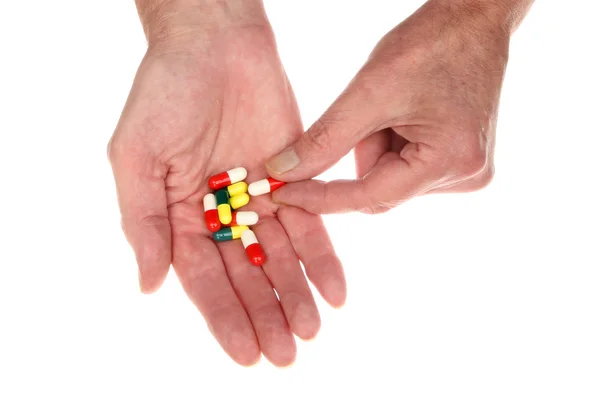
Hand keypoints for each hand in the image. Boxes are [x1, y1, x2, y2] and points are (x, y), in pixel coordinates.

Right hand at [108, 1, 345, 366]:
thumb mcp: (136, 156)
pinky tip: (336, 289)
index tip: (244, 352)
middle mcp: (221, 215)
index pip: (203, 279)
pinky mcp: (294, 178)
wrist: (214, 43)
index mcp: (180, 217)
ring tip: (312, 329)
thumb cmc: (164, 93)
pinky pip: (310, 223)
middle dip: (265, 315)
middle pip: (245, 276)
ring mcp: (259, 199)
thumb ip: (143, 221)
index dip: (224, 317)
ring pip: (280, 257)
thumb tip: (149, 285)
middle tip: (284, 354)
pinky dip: (323, 256)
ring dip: (296, 295)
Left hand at [266, 0, 530, 213]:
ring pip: (390, 179)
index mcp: (449, 161)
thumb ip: (325, 139)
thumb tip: (283, 171)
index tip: (283, 193)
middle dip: (361, 154)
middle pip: (381, 190)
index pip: (370, 197)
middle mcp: (465, 176)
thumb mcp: (368, 92)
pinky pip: (406, 168)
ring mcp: (466, 171)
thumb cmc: (429, 45)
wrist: (473, 19)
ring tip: (395, 104)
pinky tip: (405, 113)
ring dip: (375, 146)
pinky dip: (390, 144)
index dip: (321, 197)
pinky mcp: (459, 161)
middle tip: (362, 114)